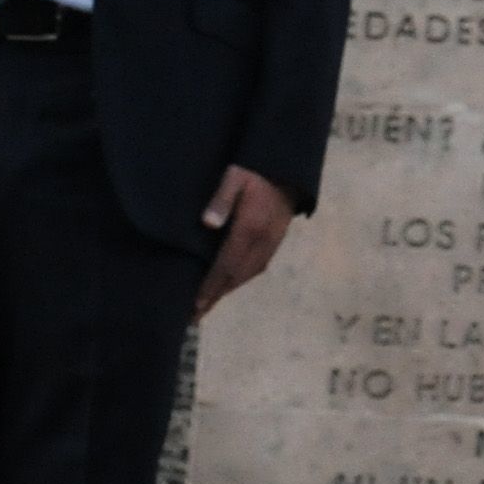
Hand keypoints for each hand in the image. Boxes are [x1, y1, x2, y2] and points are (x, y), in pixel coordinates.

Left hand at [195, 164, 297, 319]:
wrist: (288, 168)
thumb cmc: (255, 171)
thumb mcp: (234, 177)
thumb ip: (221, 199)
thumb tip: (207, 224)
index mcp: (250, 228)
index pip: (226, 265)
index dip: (210, 286)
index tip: (195, 304)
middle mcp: (262, 241)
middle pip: (237, 276)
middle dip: (215, 296)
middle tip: (195, 315)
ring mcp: (272, 243)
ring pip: (248, 274)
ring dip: (228, 290)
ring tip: (209, 303)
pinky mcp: (276, 241)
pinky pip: (257, 267)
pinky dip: (241, 279)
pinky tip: (230, 282)